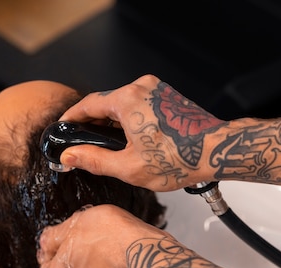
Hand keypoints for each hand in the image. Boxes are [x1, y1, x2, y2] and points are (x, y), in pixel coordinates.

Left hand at [37, 204, 168, 267]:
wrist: (144, 250)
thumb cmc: (110, 234)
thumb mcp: (75, 223)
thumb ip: (54, 235)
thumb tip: (45, 240)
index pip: (45, 265)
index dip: (53, 249)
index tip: (64, 238)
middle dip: (74, 257)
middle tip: (87, 238)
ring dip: (92, 266)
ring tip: (105, 246)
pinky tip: (116, 256)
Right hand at [59, 74, 224, 191]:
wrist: (217, 152)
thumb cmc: (180, 159)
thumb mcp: (129, 167)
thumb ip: (94, 160)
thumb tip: (71, 156)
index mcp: (128, 99)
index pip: (88, 105)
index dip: (72, 118)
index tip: (63, 128)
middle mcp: (142, 88)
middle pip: (106, 103)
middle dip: (92, 122)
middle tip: (81, 142)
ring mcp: (157, 90)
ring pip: (123, 104)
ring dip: (111, 122)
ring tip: (105, 145)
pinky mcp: (168, 97)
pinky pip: (139, 105)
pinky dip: (128, 119)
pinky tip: (128, 139)